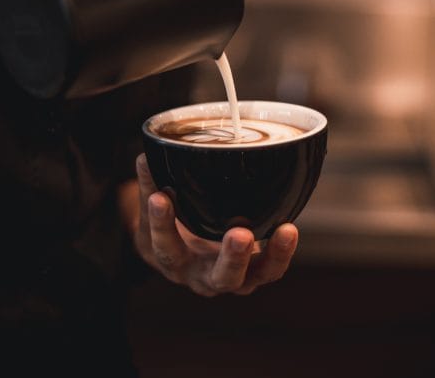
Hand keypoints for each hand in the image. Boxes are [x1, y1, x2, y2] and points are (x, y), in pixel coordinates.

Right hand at [132, 155, 299, 296]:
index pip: (167, 248)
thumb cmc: (169, 230)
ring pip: (255, 277)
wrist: (183, 258)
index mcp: (174, 263)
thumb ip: (150, 188)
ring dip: (273, 256)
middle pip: (220, 277)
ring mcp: (233, 277)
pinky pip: (272, 266)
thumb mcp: (151, 213)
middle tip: (240, 235)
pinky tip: (289, 228)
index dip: (162, 224)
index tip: (160, 197)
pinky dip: (282, 250)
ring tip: (286, 231)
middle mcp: (204, 277)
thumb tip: (145, 157)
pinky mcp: (254, 270)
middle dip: (231, 258)